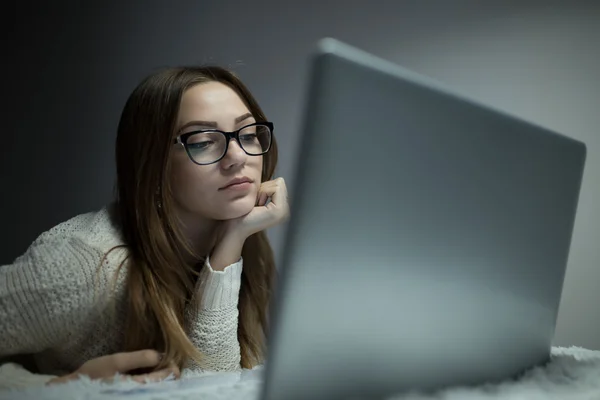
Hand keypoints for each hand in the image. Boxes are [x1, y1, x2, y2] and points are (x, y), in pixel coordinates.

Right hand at [46, 350, 179, 384]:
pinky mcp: (127, 397)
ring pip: (154, 392)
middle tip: (168, 365)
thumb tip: (161, 355)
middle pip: (162, 389)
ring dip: (160, 381)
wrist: (71, 393)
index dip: (172, 370)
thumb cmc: (92, 375)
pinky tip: (149, 379)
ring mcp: (132, 398)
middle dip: (168, 377)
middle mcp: (136, 396)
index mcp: (134, 389)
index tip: (172, 360)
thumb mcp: (115, 362)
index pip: (163, 381)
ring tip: (159, 371)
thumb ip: (139, 358)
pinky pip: (145, 393)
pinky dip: (150, 386)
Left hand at [209, 178, 289, 269]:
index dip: (264, 188)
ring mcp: (284, 211)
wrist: (233, 229)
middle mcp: (286, 210)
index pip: (279, 183)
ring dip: (263, 191)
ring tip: (255, 206)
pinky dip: (263, 192)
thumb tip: (270, 178)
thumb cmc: (239, 214)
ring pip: (278, 184)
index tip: (255, 201)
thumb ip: (264, 189)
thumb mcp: (255, 197)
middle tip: (255, 203)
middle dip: (264, 188)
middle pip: (280, 182)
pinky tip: (257, 206)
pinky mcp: (279, 210)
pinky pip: (275, 188)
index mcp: (281, 207)